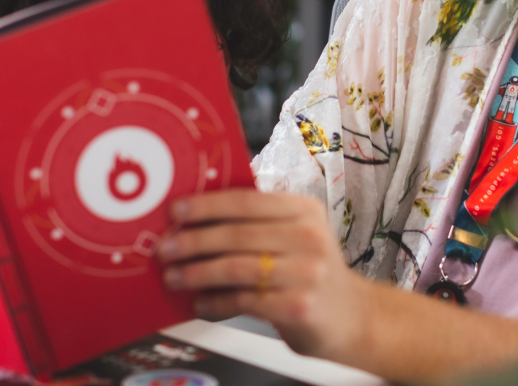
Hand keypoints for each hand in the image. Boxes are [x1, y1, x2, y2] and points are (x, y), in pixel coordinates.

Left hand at [156, 190, 371, 359]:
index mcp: (304, 210)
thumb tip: (196, 219)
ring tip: (175, 276)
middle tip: (165, 247)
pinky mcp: (300, 306)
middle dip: (194, 240)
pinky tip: (201, 303)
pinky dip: (216, 302)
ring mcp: (307, 272)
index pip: (248, 200)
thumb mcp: (296, 236)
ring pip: (237, 267)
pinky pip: (245, 300)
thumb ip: (258, 224)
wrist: (352, 317)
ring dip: (198, 272)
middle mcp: (309, 236)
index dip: (208, 204)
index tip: (176, 210)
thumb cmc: (312, 272)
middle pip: (238, 233)